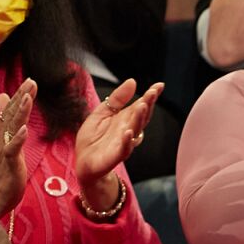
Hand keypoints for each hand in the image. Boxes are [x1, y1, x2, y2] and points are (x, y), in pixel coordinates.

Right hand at [0, 79, 34, 218]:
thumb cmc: (0, 174)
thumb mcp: (6, 145)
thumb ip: (5, 124)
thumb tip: (4, 99)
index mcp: (2, 137)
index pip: (10, 113)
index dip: (19, 97)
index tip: (29, 81)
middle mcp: (1, 141)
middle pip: (11, 116)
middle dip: (21, 98)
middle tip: (31, 81)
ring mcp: (4, 152)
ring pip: (11, 128)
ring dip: (20, 112)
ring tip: (27, 97)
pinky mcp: (8, 166)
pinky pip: (12, 150)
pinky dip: (18, 139)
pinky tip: (25, 129)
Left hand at [73, 78, 161, 208]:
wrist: (84, 161)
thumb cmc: (94, 138)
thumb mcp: (102, 112)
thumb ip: (117, 98)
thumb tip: (133, 81)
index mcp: (126, 119)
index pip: (141, 105)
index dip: (151, 96)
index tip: (159, 85)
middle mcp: (129, 129)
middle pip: (142, 116)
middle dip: (148, 104)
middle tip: (153, 93)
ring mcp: (124, 142)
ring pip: (135, 129)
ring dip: (140, 118)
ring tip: (142, 105)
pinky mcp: (115, 155)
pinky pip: (124, 148)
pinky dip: (127, 141)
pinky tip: (128, 132)